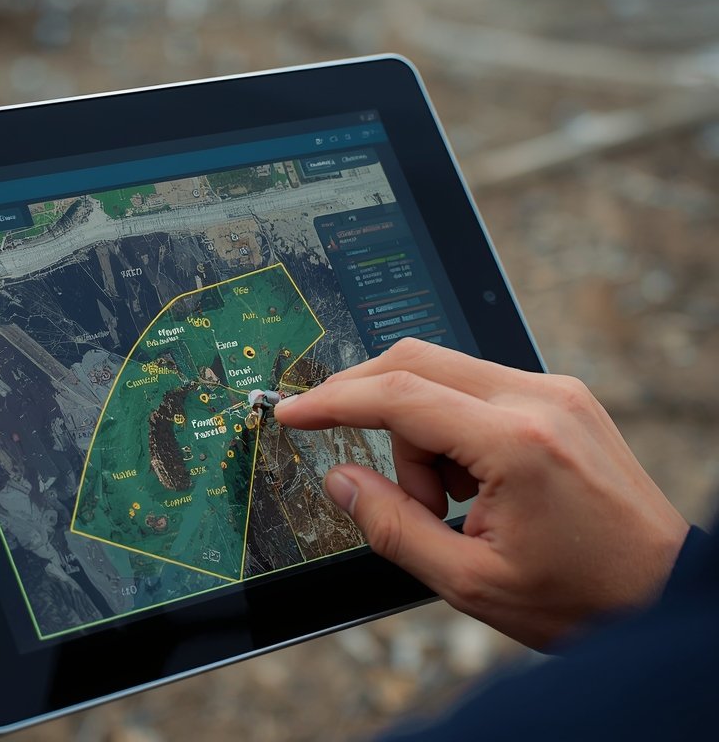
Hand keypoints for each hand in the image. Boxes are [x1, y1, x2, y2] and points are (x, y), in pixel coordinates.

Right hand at [275, 338, 688, 649]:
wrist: (665, 593)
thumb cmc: (584, 597)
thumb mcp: (470, 582)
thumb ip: (391, 527)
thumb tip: (340, 479)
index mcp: (516, 442)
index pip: (399, 395)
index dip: (332, 401)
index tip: (293, 412)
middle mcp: (538, 398)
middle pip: (415, 361)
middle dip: (369, 407)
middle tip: (365, 472)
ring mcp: (555, 391)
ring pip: (442, 377)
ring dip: (419, 433)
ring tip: (448, 504)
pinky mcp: (561, 398)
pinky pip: (475, 390)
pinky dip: (451, 430)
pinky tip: (473, 484)